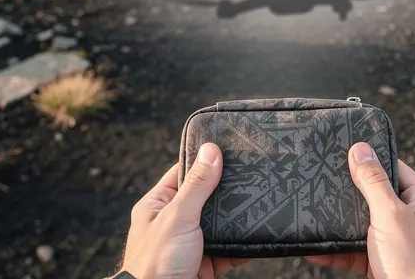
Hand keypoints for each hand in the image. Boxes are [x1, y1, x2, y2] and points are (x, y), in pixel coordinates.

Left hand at [119, 143, 248, 278]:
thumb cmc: (155, 264)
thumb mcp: (178, 216)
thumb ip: (197, 185)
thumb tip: (211, 151)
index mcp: (158, 205)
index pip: (182, 173)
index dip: (204, 161)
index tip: (228, 149)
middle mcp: (174, 222)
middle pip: (206, 198)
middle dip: (226, 191)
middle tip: (251, 175)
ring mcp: (191, 244)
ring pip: (220, 224)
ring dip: (237, 219)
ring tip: (259, 201)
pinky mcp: (207, 264)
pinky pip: (230, 249)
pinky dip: (244, 244)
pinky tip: (257, 234)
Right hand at [306, 142, 414, 277]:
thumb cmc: (414, 266)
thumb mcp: (391, 215)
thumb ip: (374, 182)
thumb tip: (361, 148)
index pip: (397, 170)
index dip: (374, 160)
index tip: (348, 150)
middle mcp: (414, 222)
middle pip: (378, 197)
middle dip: (351, 193)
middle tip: (326, 180)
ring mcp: (398, 245)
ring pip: (363, 226)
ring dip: (340, 225)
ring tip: (316, 214)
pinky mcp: (382, 265)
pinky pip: (355, 252)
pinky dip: (336, 252)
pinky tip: (316, 251)